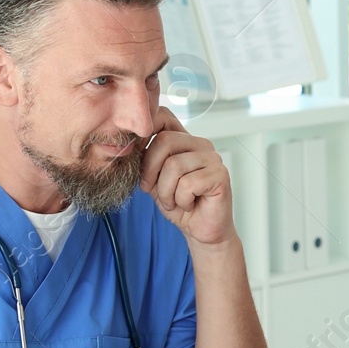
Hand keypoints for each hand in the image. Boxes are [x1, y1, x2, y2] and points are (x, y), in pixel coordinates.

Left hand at [140, 107, 233, 245]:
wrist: (200, 231)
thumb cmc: (179, 205)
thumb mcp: (154, 180)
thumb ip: (145, 160)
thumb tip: (128, 144)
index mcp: (185, 141)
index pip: (163, 116)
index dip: (144, 132)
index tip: (135, 155)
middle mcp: (201, 144)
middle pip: (165, 140)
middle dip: (150, 170)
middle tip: (151, 190)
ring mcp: (213, 158)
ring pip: (174, 165)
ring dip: (166, 191)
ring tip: (173, 202)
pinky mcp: (220, 175)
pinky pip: (188, 184)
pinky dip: (181, 200)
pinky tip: (188, 205)